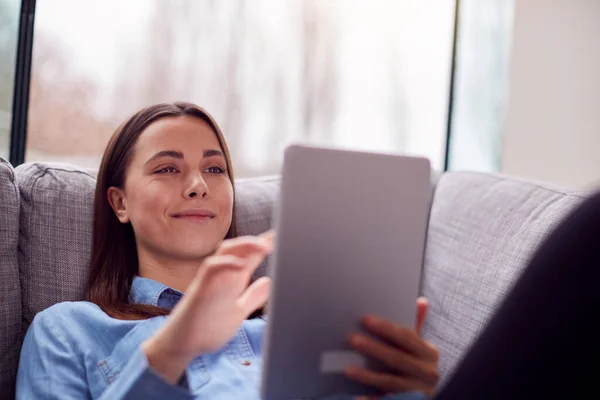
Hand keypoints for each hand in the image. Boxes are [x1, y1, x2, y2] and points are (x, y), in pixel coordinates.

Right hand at [142, 230, 273, 382]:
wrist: (181, 346)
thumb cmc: (207, 328)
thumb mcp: (237, 312)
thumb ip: (252, 297)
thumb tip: (269, 282)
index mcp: (232, 281)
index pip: (249, 257)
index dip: (264, 246)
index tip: (281, 235)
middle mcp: (221, 276)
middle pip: (238, 249)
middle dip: (257, 241)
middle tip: (277, 236)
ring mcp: (209, 281)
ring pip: (225, 253)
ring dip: (244, 246)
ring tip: (264, 245)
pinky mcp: (199, 290)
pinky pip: (210, 269)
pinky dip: (226, 264)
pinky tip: (241, 264)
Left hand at [346, 298, 439, 397]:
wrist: (431, 394)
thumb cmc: (421, 365)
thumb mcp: (422, 346)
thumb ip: (418, 325)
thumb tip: (420, 301)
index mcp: (429, 353)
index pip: (406, 337)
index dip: (386, 328)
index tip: (366, 319)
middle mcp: (427, 372)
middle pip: (397, 358)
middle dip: (374, 349)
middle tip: (352, 339)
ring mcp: (418, 390)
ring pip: (391, 382)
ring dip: (368, 376)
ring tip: (349, 369)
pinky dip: (372, 399)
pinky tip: (355, 398)